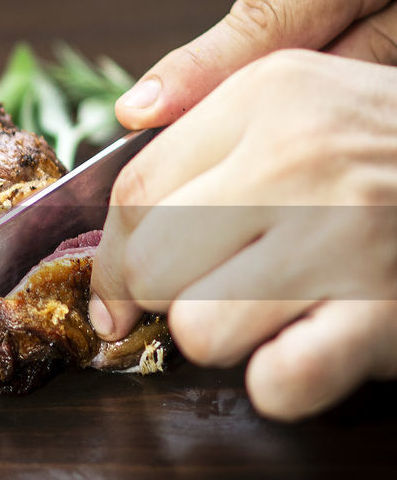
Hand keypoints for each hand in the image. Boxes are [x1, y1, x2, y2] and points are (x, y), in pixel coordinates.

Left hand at [90, 51, 396, 419]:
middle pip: (148, 266)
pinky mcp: (386, 312)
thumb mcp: (312, 107)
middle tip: (215, 294)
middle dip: (164, 299)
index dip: (112, 257)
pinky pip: (277, 383)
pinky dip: (284, 384)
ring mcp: (348, 237)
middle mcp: (302, 158)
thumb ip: (212, 143)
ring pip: (197, 330)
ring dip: (229, 339)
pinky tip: (312, 349)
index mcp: (270, 95)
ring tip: (284, 309)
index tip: (118, 291)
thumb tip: (110, 229)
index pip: (134, 193)